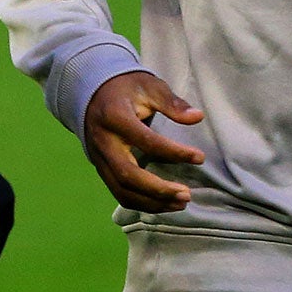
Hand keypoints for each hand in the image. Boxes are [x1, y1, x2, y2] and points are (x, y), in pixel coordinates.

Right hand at [83, 72, 203, 212]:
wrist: (92, 91)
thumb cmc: (126, 88)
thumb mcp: (149, 86)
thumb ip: (172, 103)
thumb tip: (197, 117)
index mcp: (115, 117)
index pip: (146, 141)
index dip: (173, 152)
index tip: (199, 157)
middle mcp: (103, 142)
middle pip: (128, 175)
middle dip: (158, 190)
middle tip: (186, 195)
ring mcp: (99, 158)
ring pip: (122, 190)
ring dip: (151, 203)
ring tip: (180, 204)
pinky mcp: (100, 169)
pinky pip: (119, 192)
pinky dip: (141, 203)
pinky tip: (163, 205)